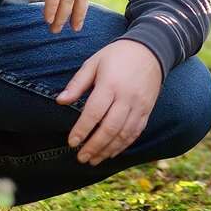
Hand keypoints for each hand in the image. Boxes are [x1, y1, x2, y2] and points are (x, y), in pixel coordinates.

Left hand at [55, 39, 163, 163]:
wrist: (151, 50)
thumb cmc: (117, 56)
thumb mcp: (94, 63)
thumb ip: (77, 83)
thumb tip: (60, 101)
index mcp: (110, 84)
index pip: (94, 113)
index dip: (82, 130)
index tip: (72, 143)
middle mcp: (126, 97)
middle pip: (110, 128)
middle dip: (94, 146)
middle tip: (81, 157)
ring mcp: (139, 105)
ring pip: (123, 134)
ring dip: (108, 150)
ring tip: (94, 160)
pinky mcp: (147, 110)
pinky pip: (135, 132)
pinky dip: (124, 145)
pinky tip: (112, 152)